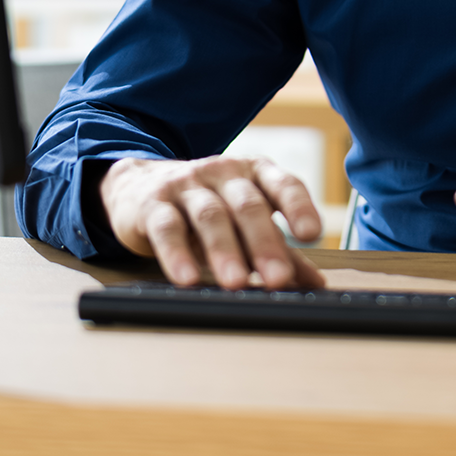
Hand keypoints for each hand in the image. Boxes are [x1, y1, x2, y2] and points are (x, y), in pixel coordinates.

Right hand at [99, 154, 325, 290]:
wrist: (140, 186)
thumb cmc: (206, 205)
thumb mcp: (244, 221)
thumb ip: (280, 249)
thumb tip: (315, 284)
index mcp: (254, 173)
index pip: (283, 184)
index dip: (299, 206)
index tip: (311, 234)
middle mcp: (223, 172)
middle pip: (248, 205)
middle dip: (264, 243)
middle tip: (278, 278)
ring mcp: (187, 184)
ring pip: (210, 215)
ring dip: (224, 251)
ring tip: (236, 283)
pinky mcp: (153, 203)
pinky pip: (168, 227)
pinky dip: (177, 254)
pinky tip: (187, 278)